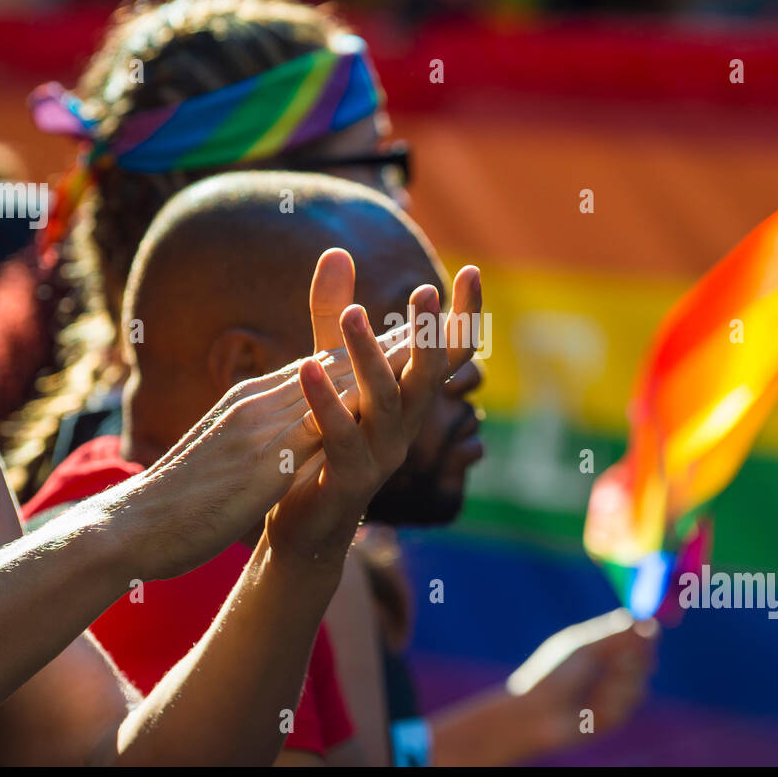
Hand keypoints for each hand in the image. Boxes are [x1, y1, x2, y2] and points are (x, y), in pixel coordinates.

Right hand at [123, 259, 411, 579]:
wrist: (128, 526)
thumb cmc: (176, 497)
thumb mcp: (225, 453)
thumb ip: (258, 434)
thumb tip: (289, 432)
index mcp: (252, 401)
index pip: (322, 367)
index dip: (369, 349)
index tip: (411, 335)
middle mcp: (258, 402)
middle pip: (336, 365)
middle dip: (389, 345)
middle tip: (441, 322)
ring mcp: (258, 428)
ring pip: (330, 386)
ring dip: (381, 365)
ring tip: (428, 347)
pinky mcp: (259, 462)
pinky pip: (313, 430)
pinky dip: (349, 411)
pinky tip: (382, 404)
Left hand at [265, 249, 482, 574]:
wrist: (304, 525)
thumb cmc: (322, 441)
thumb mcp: (329, 370)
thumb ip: (332, 317)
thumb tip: (338, 251)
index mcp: (407, 398)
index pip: (448, 354)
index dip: (464, 316)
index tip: (472, 270)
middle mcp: (405, 425)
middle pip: (428, 375)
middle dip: (430, 333)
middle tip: (425, 291)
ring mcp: (381, 455)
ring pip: (385, 403)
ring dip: (370, 357)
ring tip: (351, 314)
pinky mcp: (348, 480)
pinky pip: (341, 438)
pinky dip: (325, 402)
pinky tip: (306, 367)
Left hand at [505, 609, 658, 749]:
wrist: (538, 713)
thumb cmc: (554, 674)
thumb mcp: (584, 648)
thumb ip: (614, 635)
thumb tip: (643, 619)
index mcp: (602, 644)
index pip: (636, 634)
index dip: (647, 632)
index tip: (651, 629)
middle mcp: (612, 666)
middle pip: (647, 657)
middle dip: (636, 660)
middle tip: (618, 661)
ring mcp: (615, 691)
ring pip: (640, 683)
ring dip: (619, 684)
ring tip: (591, 690)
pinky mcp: (615, 714)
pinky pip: (629, 704)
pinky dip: (612, 702)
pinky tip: (590, 708)